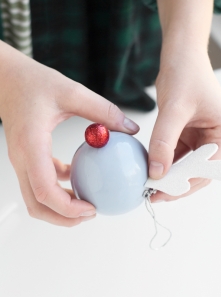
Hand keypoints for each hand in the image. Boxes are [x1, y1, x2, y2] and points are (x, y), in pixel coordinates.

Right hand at [0, 41, 138, 225]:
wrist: (6, 78)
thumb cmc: (33, 82)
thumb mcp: (72, 92)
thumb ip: (103, 110)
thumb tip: (131, 128)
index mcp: (31, 145)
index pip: (44, 189)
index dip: (68, 208)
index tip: (92, 209)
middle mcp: (22, 158)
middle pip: (36, 205)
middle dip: (63, 218)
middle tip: (92, 213)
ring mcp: (21, 161)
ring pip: (35, 199)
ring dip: (60, 208)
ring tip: (87, 203)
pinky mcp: (26, 158)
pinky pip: (39, 183)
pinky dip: (58, 188)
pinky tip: (78, 177)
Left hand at [148, 0, 220, 202]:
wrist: (181, 54)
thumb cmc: (185, 74)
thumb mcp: (174, 109)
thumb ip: (164, 142)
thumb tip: (156, 173)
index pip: (206, 170)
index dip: (183, 185)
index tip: (160, 193)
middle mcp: (219, 139)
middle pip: (198, 173)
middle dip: (175, 184)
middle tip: (151, 195)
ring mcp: (205, 138)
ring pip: (186, 167)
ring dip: (168, 176)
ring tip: (147, 186)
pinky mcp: (191, 135)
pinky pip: (178, 156)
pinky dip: (164, 163)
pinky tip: (149, 169)